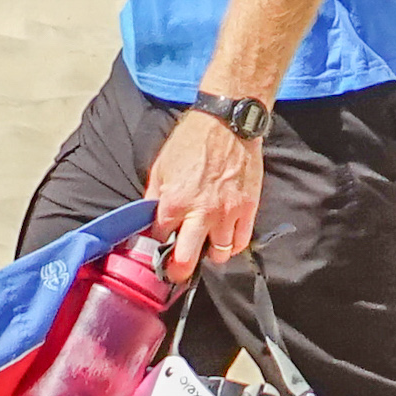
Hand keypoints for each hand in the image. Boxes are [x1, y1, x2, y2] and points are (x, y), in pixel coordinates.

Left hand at [146, 109, 266, 279]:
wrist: (228, 123)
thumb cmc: (192, 141)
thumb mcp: (161, 165)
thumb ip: (153, 195)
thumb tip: (147, 217)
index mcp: (174, 202)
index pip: (159, 239)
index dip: (156, 245)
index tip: (157, 248)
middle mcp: (200, 213)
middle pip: (186, 261)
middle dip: (177, 271)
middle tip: (176, 273)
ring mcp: (227, 213)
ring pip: (218, 255)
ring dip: (209, 256)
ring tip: (205, 247)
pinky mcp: (247, 209)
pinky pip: (240, 242)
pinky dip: (232, 245)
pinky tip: (225, 239)